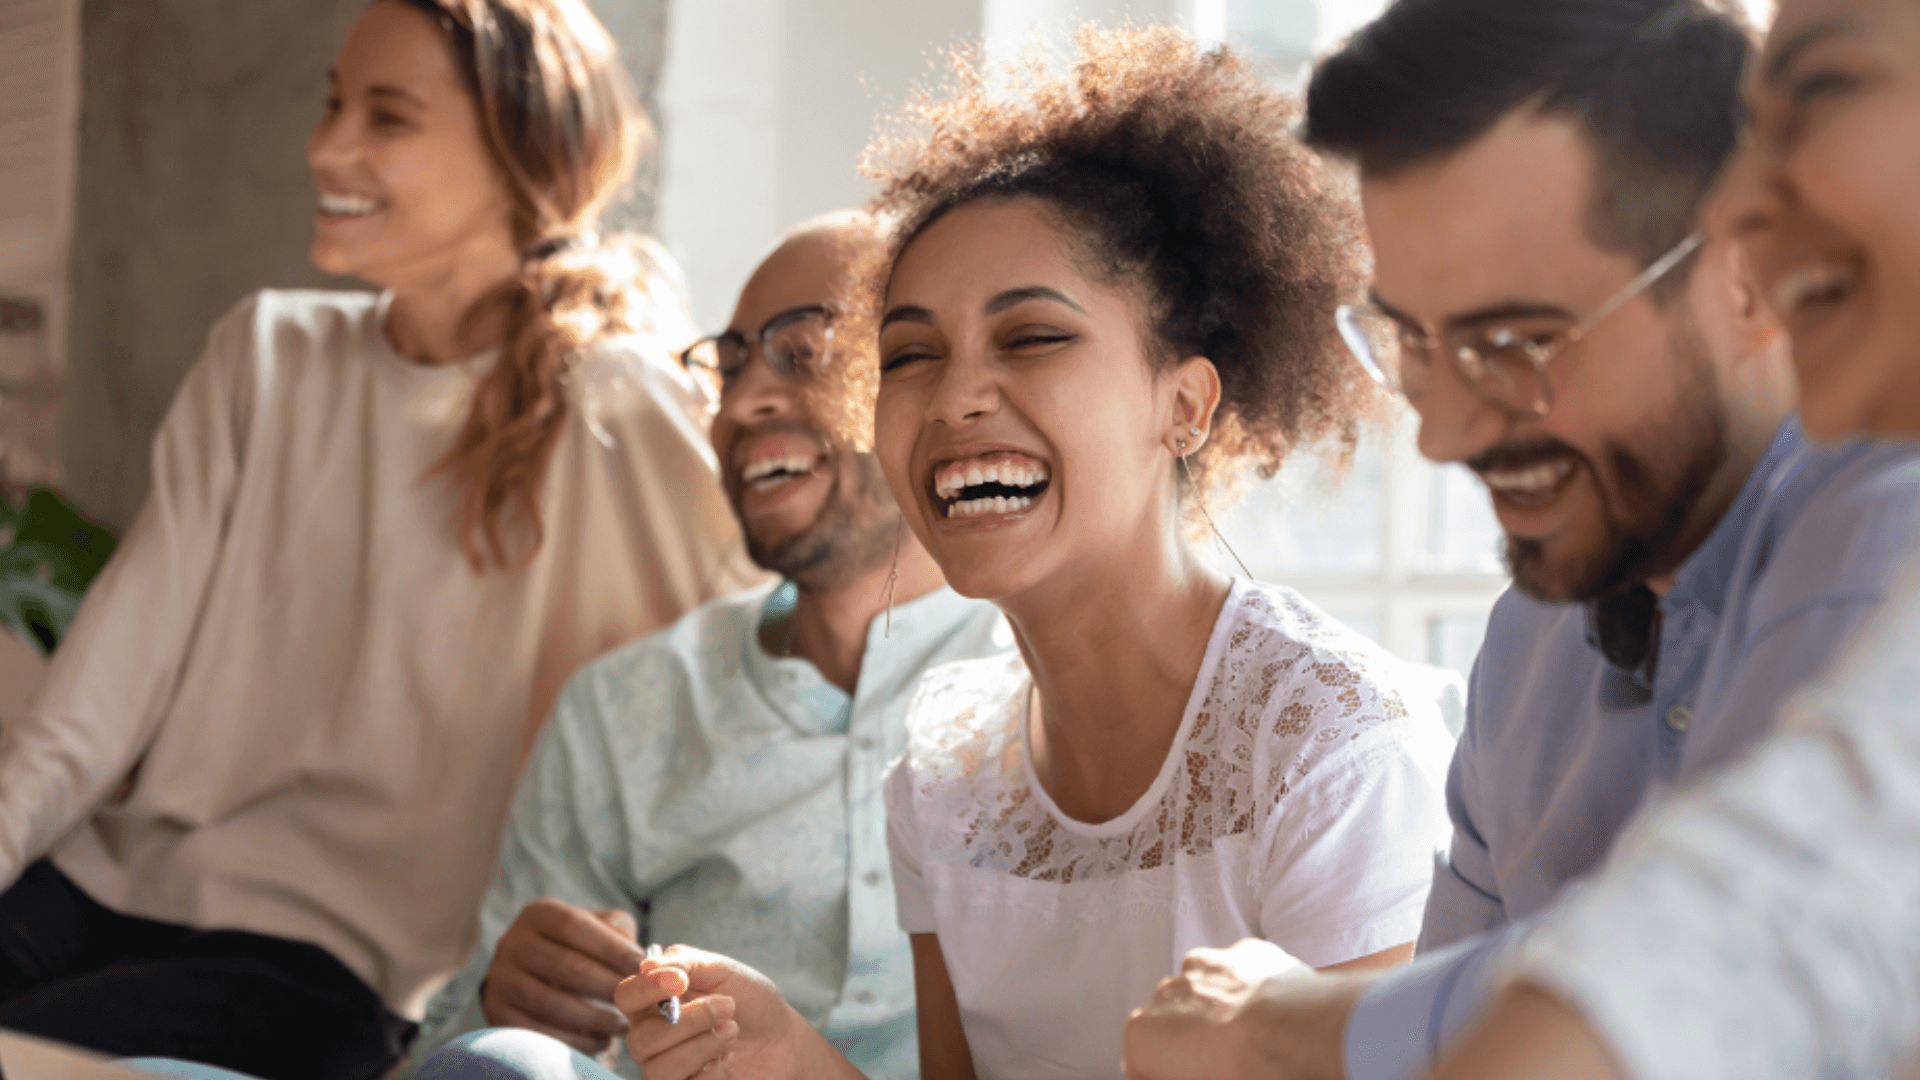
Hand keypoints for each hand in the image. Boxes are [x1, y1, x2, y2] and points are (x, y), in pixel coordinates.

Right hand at [481, 898, 646, 1055]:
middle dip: (607, 986)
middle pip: (565, 966)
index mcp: (539, 914)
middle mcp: (512, 942)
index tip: (641, 966)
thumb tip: (637, 954)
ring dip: (594, 1018)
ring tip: (623, 1026)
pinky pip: (538, 1031)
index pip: (575, 926)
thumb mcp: (595, 927)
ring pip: (551, 1003)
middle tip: (636, 1002)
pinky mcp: (496, 1012)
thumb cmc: (577, 947)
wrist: (529, 975)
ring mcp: (500, 979)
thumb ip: (617, 929)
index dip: (611, 946)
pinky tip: (601, 1041)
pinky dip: (574, 1040)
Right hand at [616, 945, 816, 1079]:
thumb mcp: (722, 970)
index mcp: (656, 1003)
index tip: (680, 981)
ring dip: (703, 1047)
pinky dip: (714, 1072)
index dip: (647, 988)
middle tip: (727, 1007)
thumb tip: (648, 965)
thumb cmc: (751, 1002)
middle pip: (640, 1039)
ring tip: (731, 1032)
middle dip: (689, 1021)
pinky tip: (729, 1059)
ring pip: (659, 1070)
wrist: (784, 1038)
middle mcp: (654, 1039)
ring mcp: (668, 1070)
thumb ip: (685, 962)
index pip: (626, 997)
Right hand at [1125, 938, 1348, 1079]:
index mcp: (1146, 1034)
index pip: (1139, 1063)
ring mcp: (1204, 967)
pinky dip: (1247, 990)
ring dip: (1215, 1011)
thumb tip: (1191, 1066)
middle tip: (1218, 1065)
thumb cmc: (1256, 1068)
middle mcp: (1167, 993)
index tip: (1176, 1075)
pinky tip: (1268, 1015)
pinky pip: (1236, 973)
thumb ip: (1179, 1070)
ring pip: (1201, 990)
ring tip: (1248, 1039)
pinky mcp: (1243, 953)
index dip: (1159, 1073)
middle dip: (1187, 1042)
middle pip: (1169, 1022)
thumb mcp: (1199, 1079)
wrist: (1307, 1034)